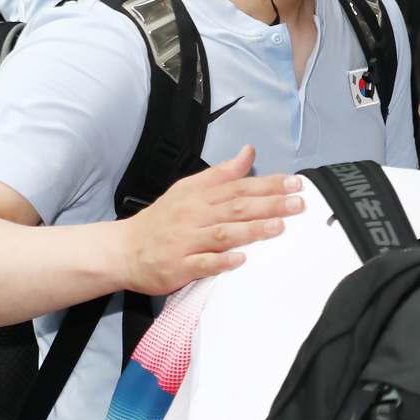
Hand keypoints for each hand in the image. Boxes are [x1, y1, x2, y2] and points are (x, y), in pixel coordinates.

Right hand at [113, 147, 302, 294]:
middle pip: (236, 208)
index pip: (239, 187)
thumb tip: (248, 152)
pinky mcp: (178, 266)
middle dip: (268, 204)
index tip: (294, 184)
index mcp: (199, 198)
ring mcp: (186, 242)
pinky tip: (241, 260)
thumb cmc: (160, 221)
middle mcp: (194, 217)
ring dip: (252, 230)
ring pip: (222, 234)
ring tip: (278, 227)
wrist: (122, 250)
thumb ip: (221, 173)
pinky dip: (221, 262)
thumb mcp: (187, 189)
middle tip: (297, 204)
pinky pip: (201, 264)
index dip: (268, 184)